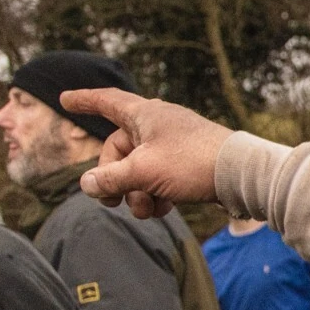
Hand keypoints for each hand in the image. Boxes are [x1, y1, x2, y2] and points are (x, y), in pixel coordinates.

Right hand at [59, 88, 233, 219]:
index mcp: (146, 114)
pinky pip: (160, 178)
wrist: (244, 176)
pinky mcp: (190, 163)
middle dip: (114, 179)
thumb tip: (87, 184)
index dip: (85, 100)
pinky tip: (163, 210)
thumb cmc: (193, 164)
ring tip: (146, 210)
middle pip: (119, 149)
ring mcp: (175, 144)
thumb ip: (111, 178)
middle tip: (114, 202)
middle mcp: (159, 125)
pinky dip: (156, 194)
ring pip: (139, 168)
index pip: (108, 101)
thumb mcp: (143, 171)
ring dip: (136, 192)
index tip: (65, 98)